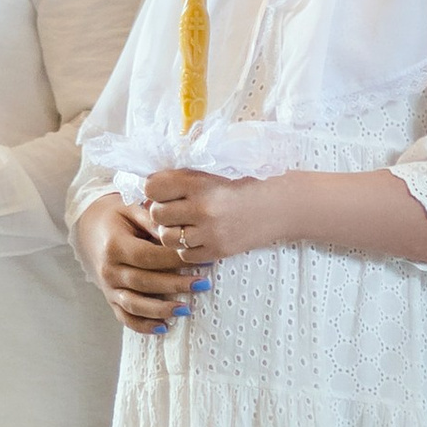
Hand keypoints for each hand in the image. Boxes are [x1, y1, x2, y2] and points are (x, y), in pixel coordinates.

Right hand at [78, 196, 196, 333]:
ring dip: (162, 309)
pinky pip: (125, 317)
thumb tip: (177, 234)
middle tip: (203, 284)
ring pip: (135, 304)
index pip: (148, 256)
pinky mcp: (110, 299)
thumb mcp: (131, 209)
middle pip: (145, 282)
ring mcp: (108, 288)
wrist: (89, 228)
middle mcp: (109, 270)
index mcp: (114, 246)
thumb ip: (153, 221)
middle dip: (176, 285)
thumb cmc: (116, 216)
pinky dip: (143, 326)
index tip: (202, 259)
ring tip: (187, 309)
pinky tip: (164, 327)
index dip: (175, 260)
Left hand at [141, 168, 286, 270]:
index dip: (155, 189)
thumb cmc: (243, 182)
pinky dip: (186, 247)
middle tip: (175, 208)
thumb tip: (147, 192)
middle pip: (157, 214)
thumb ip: (181, 179)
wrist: (279, 204)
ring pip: (166, 237)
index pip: (152, 187)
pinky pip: (184, 255)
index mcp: (199, 181)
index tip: (163, 191)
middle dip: (162, 211)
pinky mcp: (217, 251)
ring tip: (185, 223)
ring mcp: (209, 232)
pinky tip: (198, 236)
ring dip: (171, 231)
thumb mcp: (212, 171)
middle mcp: (202, 207)